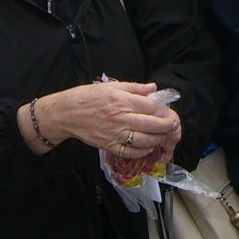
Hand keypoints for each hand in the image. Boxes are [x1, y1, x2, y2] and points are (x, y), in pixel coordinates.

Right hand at [41, 81, 177, 156]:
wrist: (67, 113)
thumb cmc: (88, 97)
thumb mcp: (111, 86)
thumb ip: (134, 87)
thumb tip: (153, 87)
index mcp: (122, 100)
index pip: (151, 106)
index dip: (162, 108)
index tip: (165, 109)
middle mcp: (121, 118)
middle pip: (152, 124)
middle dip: (166, 125)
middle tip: (171, 124)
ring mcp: (116, 134)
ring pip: (145, 140)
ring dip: (157, 139)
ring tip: (161, 135)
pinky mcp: (110, 146)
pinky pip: (131, 152)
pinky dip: (143, 151)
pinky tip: (147, 147)